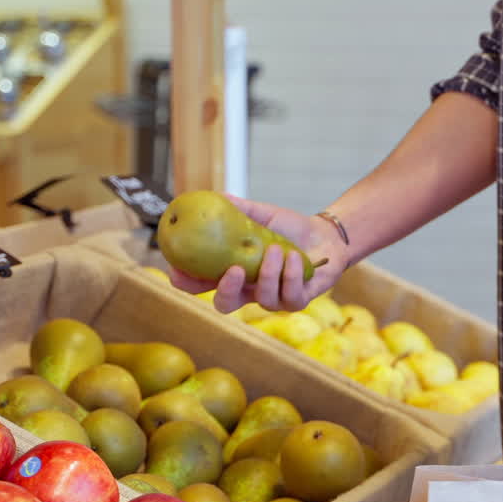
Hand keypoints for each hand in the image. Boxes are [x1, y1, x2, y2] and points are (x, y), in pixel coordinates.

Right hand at [168, 195, 349, 313]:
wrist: (324, 235)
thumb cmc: (288, 228)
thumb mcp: (260, 216)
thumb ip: (237, 209)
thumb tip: (213, 196)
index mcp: (234, 272)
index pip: (203, 284)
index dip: (187, 282)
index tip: (178, 270)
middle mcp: (250, 290)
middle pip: (226, 305)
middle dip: (225, 291)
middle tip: (233, 270)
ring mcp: (274, 299)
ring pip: (263, 300)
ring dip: (268, 273)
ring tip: (275, 249)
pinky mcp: (297, 301)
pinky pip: (290, 297)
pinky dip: (290, 274)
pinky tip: (293, 256)